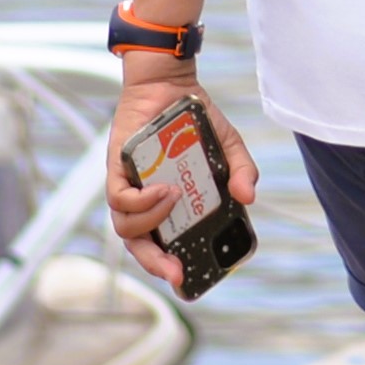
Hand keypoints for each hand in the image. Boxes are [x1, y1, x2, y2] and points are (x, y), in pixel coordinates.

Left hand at [101, 74, 253, 263]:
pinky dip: (140, 202)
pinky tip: (163, 191)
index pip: (161, 246)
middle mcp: (145, 201)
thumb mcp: (229, 147)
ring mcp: (129, 186)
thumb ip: (242, 172)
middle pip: (139, 245)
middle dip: (155, 264)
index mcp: (169, 206)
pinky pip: (119, 198)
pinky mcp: (116, 168)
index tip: (185, 280)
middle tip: (176, 271)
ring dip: (151, 223)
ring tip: (174, 203)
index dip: (168, 267)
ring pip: (126, 226)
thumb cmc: (195, 120)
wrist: (171, 84)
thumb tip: (249, 197)